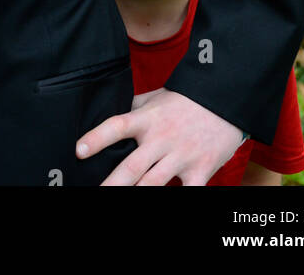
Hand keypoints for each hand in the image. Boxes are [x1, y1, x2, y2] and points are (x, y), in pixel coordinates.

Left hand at [75, 88, 246, 184]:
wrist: (223, 101)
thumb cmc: (185, 100)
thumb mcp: (154, 98)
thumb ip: (134, 110)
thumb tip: (112, 118)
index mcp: (146, 120)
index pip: (116, 127)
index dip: (96, 138)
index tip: (79, 151)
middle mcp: (161, 139)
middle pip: (132, 166)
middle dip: (112, 183)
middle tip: (95, 191)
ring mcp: (181, 156)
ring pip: (153, 183)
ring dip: (136, 195)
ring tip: (119, 201)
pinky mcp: (201, 170)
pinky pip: (189, 192)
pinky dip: (179, 199)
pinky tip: (165, 204)